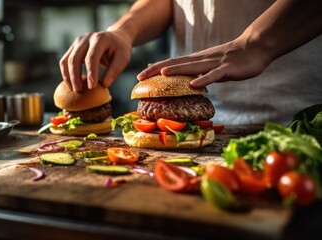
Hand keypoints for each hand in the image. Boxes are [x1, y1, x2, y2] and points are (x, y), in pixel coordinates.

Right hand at [59, 30, 132, 91]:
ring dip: (68, 76)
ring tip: (73, 89)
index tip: (92, 87)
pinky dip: (66, 73)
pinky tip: (70, 84)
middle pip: (75, 58)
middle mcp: (86, 38)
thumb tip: (105, 84)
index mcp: (100, 38)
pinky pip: (64, 61)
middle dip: (75, 76)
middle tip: (78, 91)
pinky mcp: (73, 48)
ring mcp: (77, 42)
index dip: (91, 72)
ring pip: (66, 60)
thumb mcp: (123, 58)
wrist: (115, 38)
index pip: (92, 56)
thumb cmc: (119, 49)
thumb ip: (115, 70)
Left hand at [136, 37, 271, 87]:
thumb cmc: (231, 58)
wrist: (254, 47)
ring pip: (192, 67)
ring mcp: (214, 64)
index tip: (139, 76)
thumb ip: (193, 70)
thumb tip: (180, 77)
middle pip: (176, 64)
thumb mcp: (208, 63)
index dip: (154, 69)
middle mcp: (201, 60)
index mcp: (196, 60)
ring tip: (161, 75)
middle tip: (139, 77)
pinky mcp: (227, 69)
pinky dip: (204, 80)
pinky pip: (214, 75)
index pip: (171, 64)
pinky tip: (194, 85)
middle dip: (157, 70)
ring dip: (177, 71)